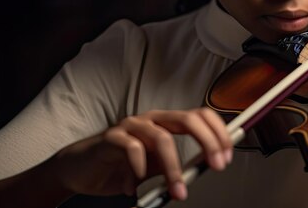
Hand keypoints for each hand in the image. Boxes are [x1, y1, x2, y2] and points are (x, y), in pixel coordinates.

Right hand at [52, 108, 231, 200]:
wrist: (79, 169)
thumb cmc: (121, 166)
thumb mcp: (156, 167)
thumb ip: (177, 165)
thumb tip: (206, 168)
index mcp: (165, 122)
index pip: (200, 115)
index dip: (218, 132)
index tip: (228, 154)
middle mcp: (151, 119)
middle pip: (188, 119)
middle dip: (208, 142)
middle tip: (217, 165)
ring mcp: (131, 126)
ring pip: (162, 138)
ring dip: (174, 169)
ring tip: (177, 191)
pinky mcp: (111, 138)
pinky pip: (132, 148)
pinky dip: (139, 168)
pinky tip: (135, 182)